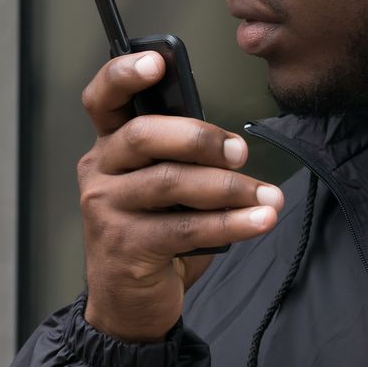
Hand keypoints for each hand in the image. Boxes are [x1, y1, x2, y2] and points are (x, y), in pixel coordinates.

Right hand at [76, 51, 282, 341]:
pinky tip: (260, 219)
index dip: (125, 74)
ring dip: (229, 188)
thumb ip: (182, 160)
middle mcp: (100, 172)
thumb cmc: (153, 235)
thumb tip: (232, 147)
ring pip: (170, 183)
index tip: (158, 62)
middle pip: (143, 136)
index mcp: (108, 147)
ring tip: (267, 196)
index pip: (103, 99)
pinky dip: (231, 223)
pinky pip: (185, 228)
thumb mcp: (163, 189)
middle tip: (241, 152)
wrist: (129, 304)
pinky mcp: (125, 247)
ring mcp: (106, 210)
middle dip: (199, 137)